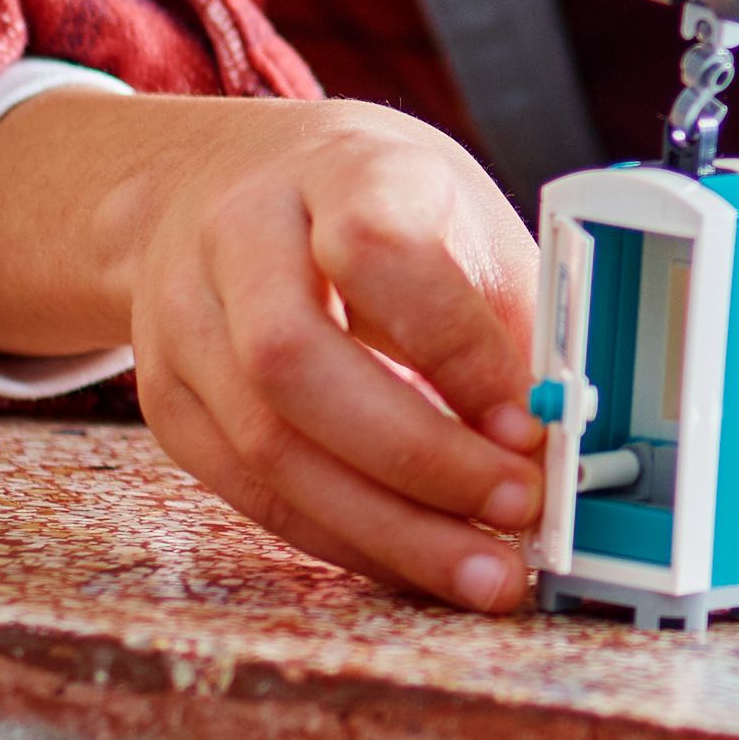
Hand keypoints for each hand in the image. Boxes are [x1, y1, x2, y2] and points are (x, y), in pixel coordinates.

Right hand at [0, 92, 550, 606]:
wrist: (220, 186)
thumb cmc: (367, 201)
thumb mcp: (456, 215)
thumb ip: (510, 313)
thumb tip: (568, 428)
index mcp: (332, 170)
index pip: (378, 253)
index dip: (458, 350)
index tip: (534, 425)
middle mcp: (237, 237)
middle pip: (293, 359)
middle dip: (417, 456)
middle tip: (516, 507)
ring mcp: (185, 321)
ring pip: (265, 444)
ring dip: (386, 526)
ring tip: (481, 569)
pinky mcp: (170, 401)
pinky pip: (250, 492)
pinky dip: (342, 537)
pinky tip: (414, 559)